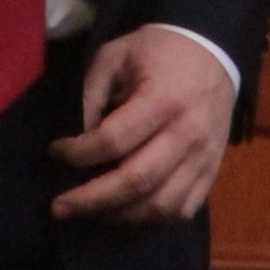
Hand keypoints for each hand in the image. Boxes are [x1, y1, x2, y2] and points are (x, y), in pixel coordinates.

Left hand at [50, 28, 236, 223]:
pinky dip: (151, 218)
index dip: (78, 153)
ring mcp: (204, 157)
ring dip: (119, 215)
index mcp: (162, 99)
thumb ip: (90, 96)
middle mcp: (187, 133)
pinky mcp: (212, 170)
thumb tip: (75, 141)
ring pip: (160, 205)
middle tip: (59, 207)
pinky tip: (126, 211)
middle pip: (136, 182)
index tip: (56, 151)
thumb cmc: (157, 52)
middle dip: (91, 200)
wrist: (213, 51)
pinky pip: (183, 209)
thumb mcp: (114, 57)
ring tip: (91, 211)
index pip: (114, 141)